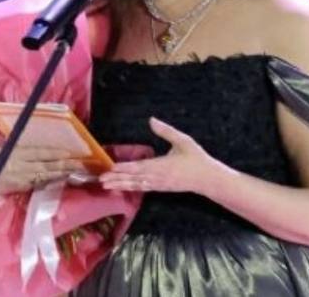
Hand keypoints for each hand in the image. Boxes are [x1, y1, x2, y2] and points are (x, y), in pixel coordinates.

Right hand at [0, 146, 83, 194]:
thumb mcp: (10, 147)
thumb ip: (26, 147)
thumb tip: (47, 142)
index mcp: (17, 152)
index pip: (39, 152)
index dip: (54, 153)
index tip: (68, 153)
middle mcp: (19, 165)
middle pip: (44, 165)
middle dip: (62, 165)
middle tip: (79, 164)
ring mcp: (21, 178)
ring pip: (44, 176)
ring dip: (60, 174)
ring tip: (74, 171)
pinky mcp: (21, 187)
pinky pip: (38, 184)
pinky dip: (51, 181)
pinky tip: (62, 178)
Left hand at [99, 117, 218, 194]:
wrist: (208, 179)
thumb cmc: (196, 158)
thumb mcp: (183, 141)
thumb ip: (166, 131)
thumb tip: (152, 120)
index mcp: (162, 165)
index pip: (139, 167)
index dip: (124, 168)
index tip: (111, 167)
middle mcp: (157, 177)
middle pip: (133, 179)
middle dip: (116, 179)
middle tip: (100, 180)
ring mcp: (158, 185)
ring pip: (136, 185)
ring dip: (120, 185)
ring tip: (105, 185)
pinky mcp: (160, 188)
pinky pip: (142, 189)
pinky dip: (130, 188)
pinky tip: (121, 188)